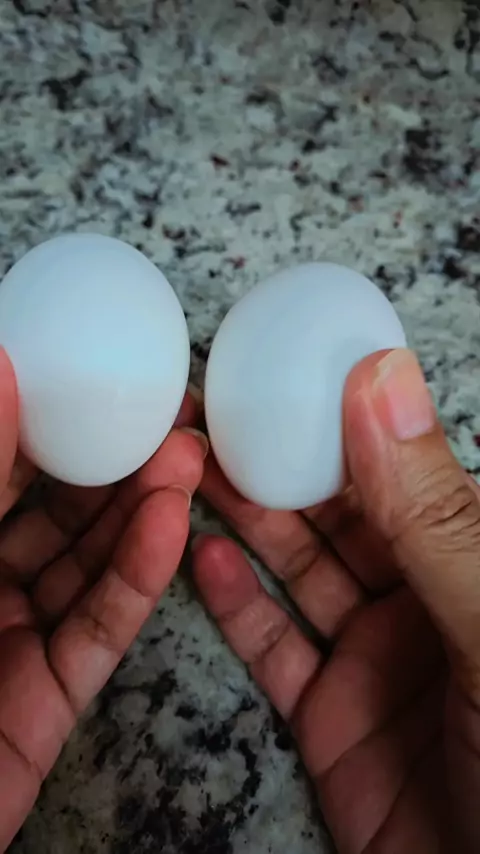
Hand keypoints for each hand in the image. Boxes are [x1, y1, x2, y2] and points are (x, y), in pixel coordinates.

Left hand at [0, 350, 206, 851]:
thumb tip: (0, 363)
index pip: (5, 469)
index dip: (58, 421)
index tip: (113, 381)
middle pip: (59, 516)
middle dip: (119, 465)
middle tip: (175, 419)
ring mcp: (14, 641)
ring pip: (89, 566)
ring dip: (141, 513)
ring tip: (189, 459)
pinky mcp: (49, 698)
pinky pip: (99, 630)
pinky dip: (137, 578)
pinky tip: (174, 525)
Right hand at [194, 348, 479, 853]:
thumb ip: (432, 514)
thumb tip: (381, 382)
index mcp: (474, 556)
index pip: (401, 465)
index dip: (344, 414)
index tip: (283, 368)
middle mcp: (425, 596)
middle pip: (340, 513)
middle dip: (279, 463)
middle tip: (212, 417)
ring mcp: (375, 656)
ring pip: (300, 570)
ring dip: (247, 520)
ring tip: (190, 472)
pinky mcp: (333, 716)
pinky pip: (275, 648)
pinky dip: (236, 604)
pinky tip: (200, 559)